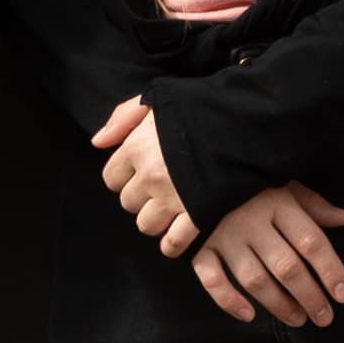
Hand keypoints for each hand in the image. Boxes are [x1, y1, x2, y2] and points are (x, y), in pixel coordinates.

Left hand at [91, 94, 194, 248]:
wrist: (246, 121)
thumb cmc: (201, 106)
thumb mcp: (156, 98)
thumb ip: (123, 118)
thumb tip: (97, 142)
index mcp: (136, 148)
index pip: (111, 178)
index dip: (125, 176)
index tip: (139, 172)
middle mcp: (149, 176)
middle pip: (128, 203)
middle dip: (141, 197)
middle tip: (159, 188)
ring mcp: (172, 198)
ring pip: (146, 225)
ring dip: (155, 219)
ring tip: (169, 208)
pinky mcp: (197, 214)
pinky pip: (173, 242)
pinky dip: (172, 244)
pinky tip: (175, 238)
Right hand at [190, 180, 343, 326]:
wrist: (202, 172)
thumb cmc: (252, 185)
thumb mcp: (285, 185)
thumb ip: (314, 205)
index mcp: (278, 203)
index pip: (311, 242)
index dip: (331, 270)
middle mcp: (251, 221)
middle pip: (286, 267)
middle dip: (309, 296)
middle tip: (324, 318)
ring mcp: (224, 236)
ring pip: (254, 279)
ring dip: (278, 304)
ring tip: (298, 320)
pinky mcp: (201, 247)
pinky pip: (211, 279)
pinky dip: (227, 300)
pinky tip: (248, 315)